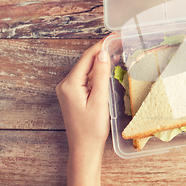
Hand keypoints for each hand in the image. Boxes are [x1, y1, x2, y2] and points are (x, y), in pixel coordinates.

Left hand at [56, 38, 110, 156]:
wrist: (84, 149)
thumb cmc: (92, 128)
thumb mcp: (99, 100)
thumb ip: (100, 75)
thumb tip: (102, 53)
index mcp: (70, 84)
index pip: (87, 58)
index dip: (101, 46)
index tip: (115, 37)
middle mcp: (65, 84)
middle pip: (86, 62)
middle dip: (102, 52)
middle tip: (119, 43)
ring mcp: (68, 90)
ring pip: (86, 70)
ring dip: (100, 62)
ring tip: (118, 54)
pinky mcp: (73, 95)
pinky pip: (86, 79)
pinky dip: (97, 73)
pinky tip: (108, 71)